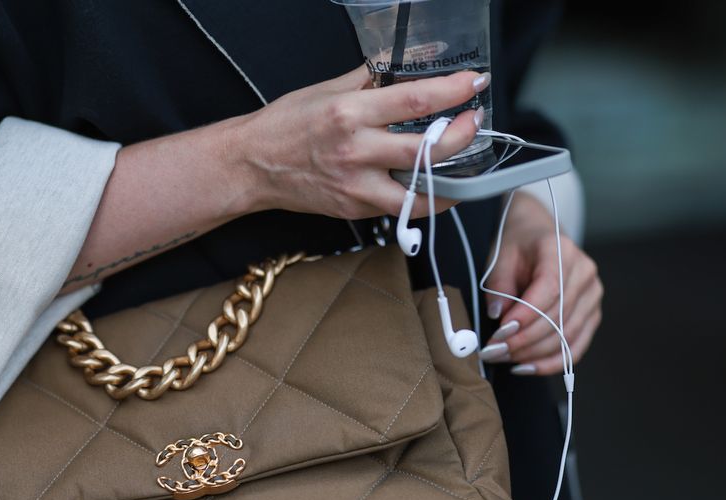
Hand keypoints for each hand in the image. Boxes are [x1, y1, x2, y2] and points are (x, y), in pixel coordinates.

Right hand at [232, 64, 487, 219]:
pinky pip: (400, 208)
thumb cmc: (285, 126)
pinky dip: (423, 197)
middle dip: (462, 136)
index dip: (452, 92)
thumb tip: (406, 64)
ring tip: (464, 162)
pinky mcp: (356, 208)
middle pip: (427, 150)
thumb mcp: (328, 90)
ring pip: (421, 193)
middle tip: (473, 121)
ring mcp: (357, 186)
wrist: (252, 165)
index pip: (415, 100)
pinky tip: (434, 183)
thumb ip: (371, 78)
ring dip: (452, 180)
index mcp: (350, 113)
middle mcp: (356, 151)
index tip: (473, 84)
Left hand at [479, 192, 602, 375]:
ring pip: (567, 336)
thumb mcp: (501, 257)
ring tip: (504, 358)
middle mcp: (584, 272)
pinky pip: (576, 347)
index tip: (500, 333)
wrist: (539, 236)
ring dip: (533, 353)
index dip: (525, 315)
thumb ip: (499, 286)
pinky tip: (526, 367)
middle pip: (558, 316)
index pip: (549, 288)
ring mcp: (592, 295)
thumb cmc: (518, 246)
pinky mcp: (592, 314)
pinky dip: (551, 362)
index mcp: (561, 250)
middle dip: (523, 340)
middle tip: (493, 351)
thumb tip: (499, 317)